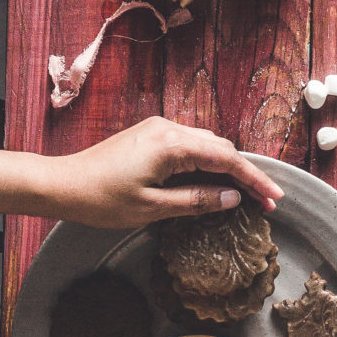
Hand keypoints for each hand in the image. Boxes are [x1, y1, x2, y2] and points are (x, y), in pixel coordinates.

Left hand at [41, 117, 281, 228]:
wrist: (61, 183)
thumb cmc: (102, 199)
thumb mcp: (153, 208)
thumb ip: (197, 201)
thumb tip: (232, 199)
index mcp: (172, 145)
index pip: (227, 159)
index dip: (255, 180)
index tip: (275, 198)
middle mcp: (169, 128)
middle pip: (222, 148)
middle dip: (246, 174)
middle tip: (265, 203)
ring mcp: (159, 129)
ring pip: (207, 145)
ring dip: (228, 168)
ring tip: (244, 196)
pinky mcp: (150, 135)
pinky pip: (190, 145)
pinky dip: (208, 163)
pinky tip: (214, 183)